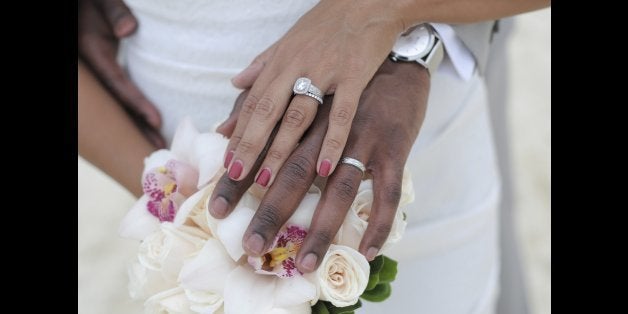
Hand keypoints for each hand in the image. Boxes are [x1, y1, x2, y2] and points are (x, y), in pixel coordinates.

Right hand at [78, 0, 164, 147]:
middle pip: (115, 104)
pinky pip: (117, 96)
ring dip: (134, 125)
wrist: (81, 7)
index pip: (117, 83)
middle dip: (136, 127)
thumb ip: (115, 12)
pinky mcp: (102, 73)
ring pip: (116, 104)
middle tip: (158, 147)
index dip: (136, 103)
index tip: (157, 121)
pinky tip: (145, 125)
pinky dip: (132, 112)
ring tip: (155, 144)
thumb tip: (128, 30)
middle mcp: (92, 69)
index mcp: (91, 51)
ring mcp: (96, 74)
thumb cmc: (92, 3)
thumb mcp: (100, 2)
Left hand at [210, 59, 429, 271]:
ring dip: (321, 227)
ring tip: (306, 262)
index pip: (262, 150)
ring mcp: (362, 137)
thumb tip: (221, 128)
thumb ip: (259, 104)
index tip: (215, 210)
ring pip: (339, 188)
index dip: (238, 180)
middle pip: (294, 174)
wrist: (398, 60)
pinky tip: (368, 251)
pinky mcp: (395, 147)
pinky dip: (379, 222)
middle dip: (271, 212)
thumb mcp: (299, 87)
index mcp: (302, 112)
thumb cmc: (343, 77)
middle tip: (251, 247)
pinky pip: (388, 191)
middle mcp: (328, 127)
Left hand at [223, 0, 407, 188]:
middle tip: (235, 176)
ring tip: (265, 180)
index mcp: (281, 60)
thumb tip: (235, 82)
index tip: (227, 159)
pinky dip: (332, 141)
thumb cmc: (328, 22)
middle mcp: (297, 67)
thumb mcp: (290, 39)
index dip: (239, 131)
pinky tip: (323, 168)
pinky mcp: (354, 77)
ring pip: (296, 116)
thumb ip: (262, 63)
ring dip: (279, 150)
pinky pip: (341, 114)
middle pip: (267, 112)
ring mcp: (325, 73)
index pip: (254, 102)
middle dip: (249, 145)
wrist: (370, 0)